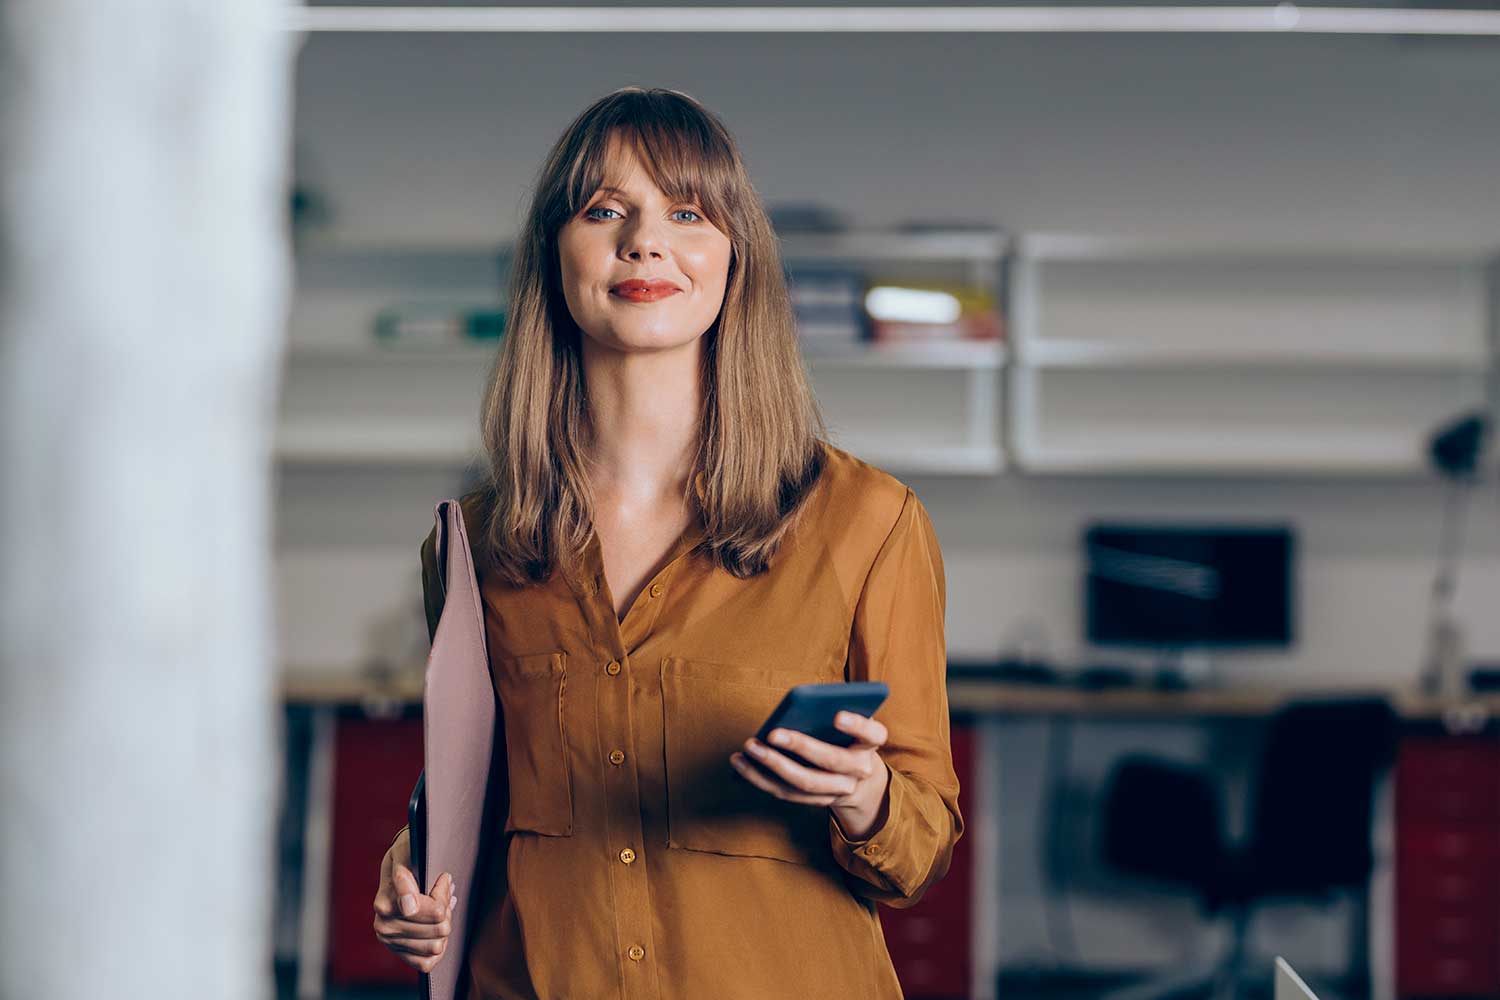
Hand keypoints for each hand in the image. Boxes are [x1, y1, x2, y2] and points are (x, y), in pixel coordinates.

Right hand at [373, 829, 455, 973]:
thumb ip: (405, 877)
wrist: (397, 868)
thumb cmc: (405, 857)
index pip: (435, 911)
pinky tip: (435, 929)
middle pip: (440, 929)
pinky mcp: (399, 953)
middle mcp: (384, 927)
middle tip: (443, 893)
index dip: (443, 893)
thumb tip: (408, 906)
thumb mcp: (406, 853)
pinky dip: (437, 948)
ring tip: (439, 909)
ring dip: (443, 926)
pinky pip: (427, 963)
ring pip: (436, 946)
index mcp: (384, 904)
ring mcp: (391, 942)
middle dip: (446, 910)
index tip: (443, 878)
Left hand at [729, 711, 890, 840]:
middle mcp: (859, 770)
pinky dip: (760, 778)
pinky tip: (740, 762)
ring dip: (772, 765)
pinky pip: (786, 793)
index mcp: (870, 744)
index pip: (872, 733)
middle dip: (801, 746)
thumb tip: (799, 704)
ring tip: (749, 747)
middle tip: (773, 733)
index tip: (837, 715)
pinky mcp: (816, 801)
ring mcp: (838, 790)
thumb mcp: (849, 723)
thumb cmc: (847, 737)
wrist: (859, 779)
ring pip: (804, 782)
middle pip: (831, 760)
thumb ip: (834, 710)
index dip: (856, 725)